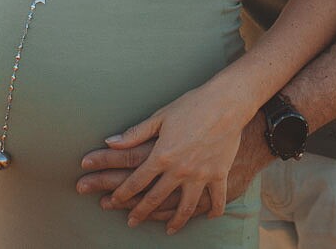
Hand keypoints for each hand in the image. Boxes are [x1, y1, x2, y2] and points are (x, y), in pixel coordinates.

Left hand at [75, 109, 272, 231]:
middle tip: (132, 222)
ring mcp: (200, 175)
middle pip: (155, 198)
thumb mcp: (160, 117)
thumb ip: (134, 134)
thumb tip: (109, 143)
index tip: (113, 201)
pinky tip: (209, 217)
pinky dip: (214, 211)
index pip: (136, 180)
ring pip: (185, 207)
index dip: (122, 193)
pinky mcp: (219, 175)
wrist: (226, 103)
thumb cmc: (191, 106)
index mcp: (161, 155)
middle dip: (141, 212)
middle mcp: (179, 170)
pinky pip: (216, 200)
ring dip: (175, 221)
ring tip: (169, 230)